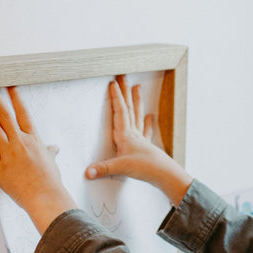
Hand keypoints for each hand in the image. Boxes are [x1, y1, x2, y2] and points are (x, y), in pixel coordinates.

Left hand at [0, 88, 75, 233]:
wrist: (44, 196)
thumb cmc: (50, 181)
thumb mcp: (51, 162)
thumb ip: (49, 152)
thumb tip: (54, 148)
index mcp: (34, 140)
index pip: (24, 114)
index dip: (16, 99)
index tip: (10, 87)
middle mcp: (20, 142)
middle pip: (6, 116)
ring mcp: (8, 153)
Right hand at [85, 76, 192, 205]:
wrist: (165, 175)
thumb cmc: (145, 168)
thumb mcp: (121, 168)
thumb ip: (103, 168)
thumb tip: (87, 172)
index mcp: (125, 136)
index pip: (120, 112)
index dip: (116, 97)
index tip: (113, 83)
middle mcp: (133, 134)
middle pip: (129, 109)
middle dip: (125, 93)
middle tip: (124, 77)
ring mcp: (141, 139)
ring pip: (138, 116)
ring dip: (137, 101)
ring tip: (138, 88)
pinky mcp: (146, 147)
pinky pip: (146, 131)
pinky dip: (148, 123)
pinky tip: (152, 117)